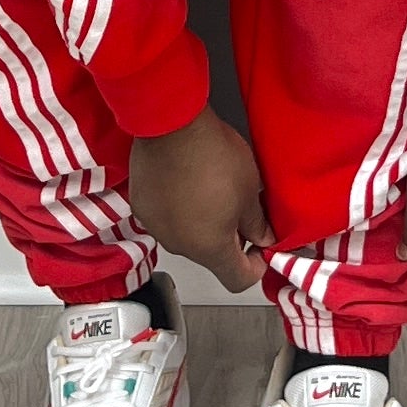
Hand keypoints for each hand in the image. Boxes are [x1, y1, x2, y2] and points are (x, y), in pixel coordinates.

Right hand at [127, 105, 268, 293]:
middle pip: (211, 258)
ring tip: (211, 191)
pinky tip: (187, 183)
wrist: (171, 125)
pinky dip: (179, 210)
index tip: (261, 246)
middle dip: (229, 240)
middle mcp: (180, 246)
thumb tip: (263, 238)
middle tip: (241, 210)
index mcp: (210, 249)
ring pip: (187, 238)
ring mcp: (157, 228)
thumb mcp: (249, 190)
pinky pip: (167, 219)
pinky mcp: (142, 207)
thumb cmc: (213, 156)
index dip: (255, 266)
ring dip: (202, 224)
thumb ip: (257, 223)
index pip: (238, 280)